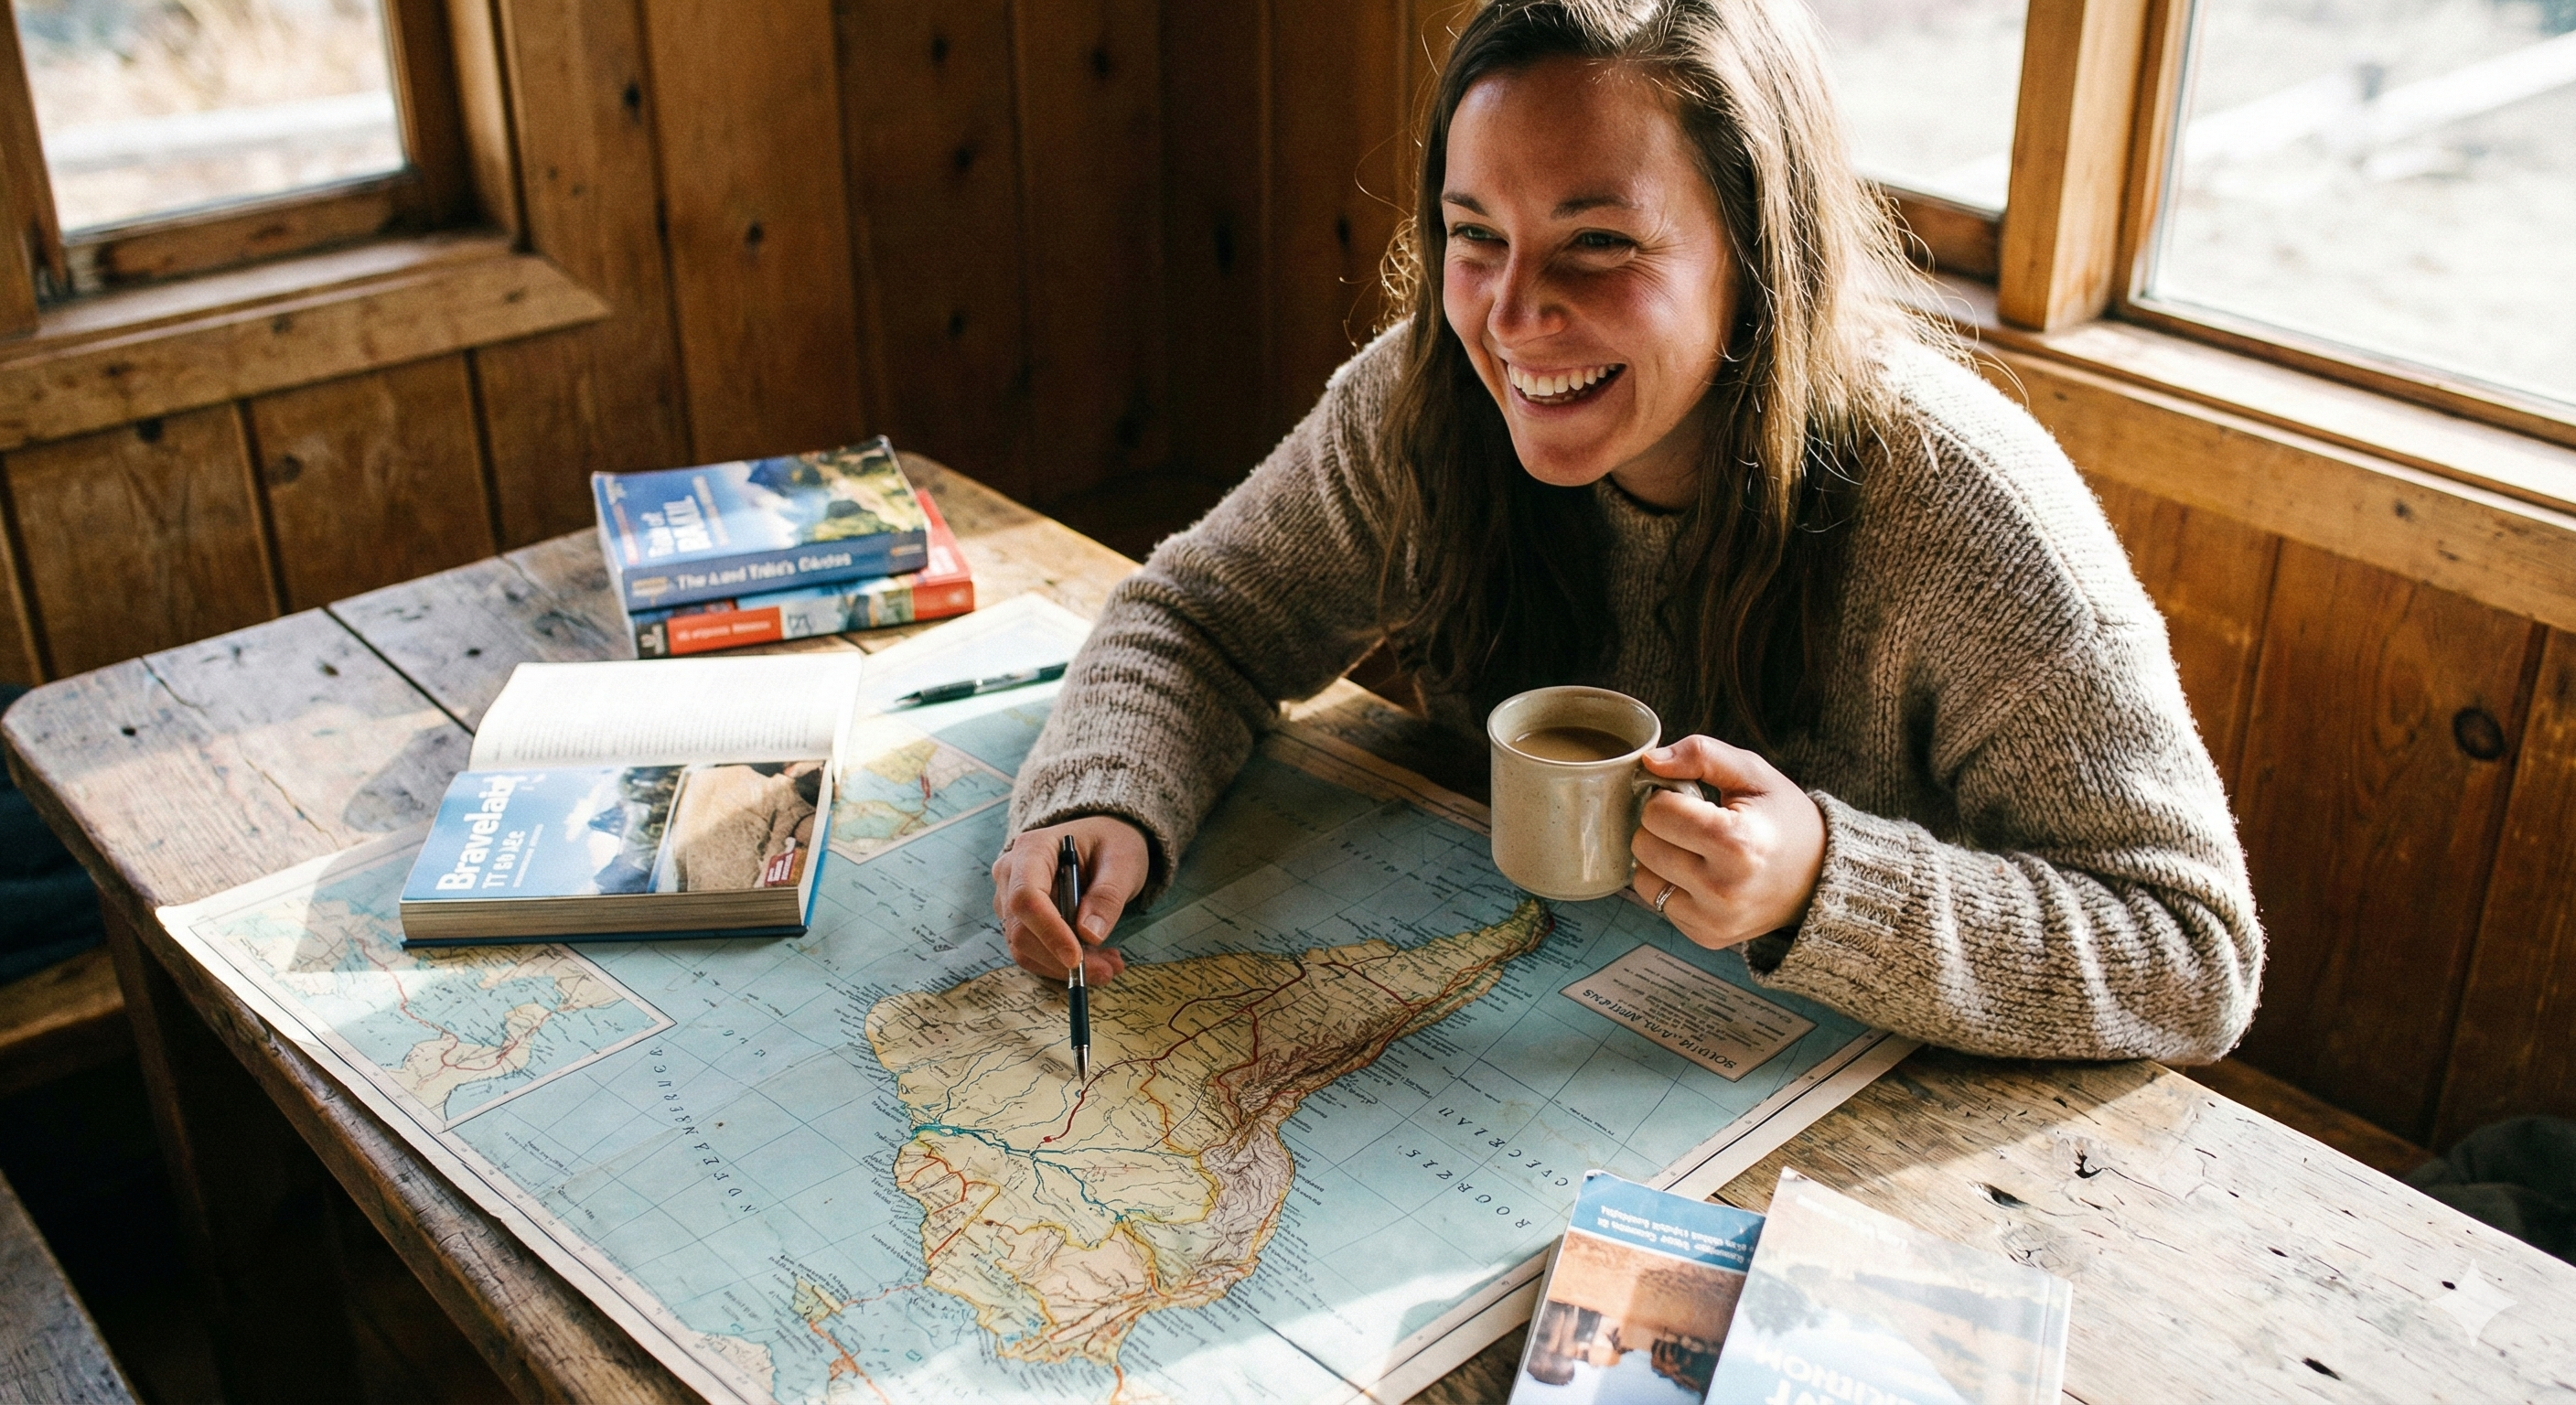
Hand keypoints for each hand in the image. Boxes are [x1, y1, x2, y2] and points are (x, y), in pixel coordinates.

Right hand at [990, 816, 1149, 982]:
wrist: (1103, 840)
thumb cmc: (1111, 842)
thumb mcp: (1122, 861)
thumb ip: (1107, 895)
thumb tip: (1089, 935)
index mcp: (1032, 849)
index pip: (1026, 896)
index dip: (1048, 931)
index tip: (1077, 958)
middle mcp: (1011, 874)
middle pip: (1020, 929)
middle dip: (1061, 958)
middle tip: (1108, 969)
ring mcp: (1010, 899)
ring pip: (1024, 948)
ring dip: (1064, 966)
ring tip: (1109, 964)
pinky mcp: (1020, 921)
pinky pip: (1032, 953)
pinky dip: (1061, 964)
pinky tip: (1096, 960)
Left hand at [1629, 736, 1825, 949]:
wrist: (1820, 876)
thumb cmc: (1784, 819)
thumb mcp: (1753, 773)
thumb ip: (1701, 754)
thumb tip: (1649, 762)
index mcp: (1736, 843)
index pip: (1656, 812)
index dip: (1670, 798)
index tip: (1695, 801)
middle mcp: (1722, 890)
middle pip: (1644, 844)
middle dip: (1663, 827)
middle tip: (1698, 825)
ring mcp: (1713, 919)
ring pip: (1642, 877)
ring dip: (1661, 858)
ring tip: (1698, 850)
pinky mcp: (1706, 937)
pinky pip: (1657, 903)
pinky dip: (1671, 885)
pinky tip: (1703, 875)